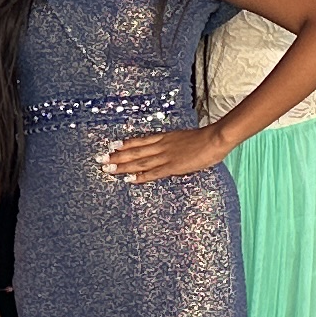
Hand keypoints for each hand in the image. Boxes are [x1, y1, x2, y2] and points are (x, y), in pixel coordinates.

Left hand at [99, 126, 229, 184]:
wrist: (215, 138)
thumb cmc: (204, 139)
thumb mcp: (185, 139)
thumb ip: (174, 145)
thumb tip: (169, 152)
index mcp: (164, 137)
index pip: (140, 141)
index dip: (125, 144)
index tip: (111, 146)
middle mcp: (161, 145)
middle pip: (134, 151)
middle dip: (116, 155)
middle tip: (100, 159)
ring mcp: (166, 156)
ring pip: (139, 161)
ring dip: (123, 166)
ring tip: (108, 169)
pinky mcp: (173, 166)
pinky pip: (153, 172)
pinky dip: (140, 176)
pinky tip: (129, 179)